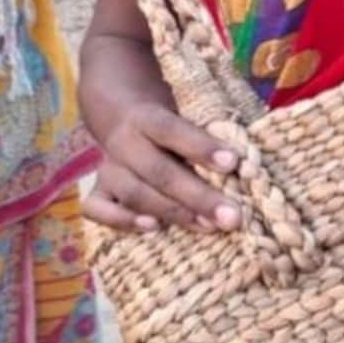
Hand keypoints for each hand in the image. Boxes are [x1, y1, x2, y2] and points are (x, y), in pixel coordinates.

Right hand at [84, 99, 243, 232]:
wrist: (119, 114)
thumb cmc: (167, 126)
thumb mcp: (182, 118)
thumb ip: (205, 139)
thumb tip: (247, 166)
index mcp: (147, 118)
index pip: (172, 130)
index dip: (201, 146)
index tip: (234, 163)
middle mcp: (125, 142)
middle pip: (159, 170)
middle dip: (198, 196)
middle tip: (232, 216)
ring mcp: (108, 168)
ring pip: (134, 191)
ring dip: (172, 212)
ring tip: (206, 226)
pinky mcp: (96, 190)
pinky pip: (97, 208)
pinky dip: (121, 220)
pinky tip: (152, 228)